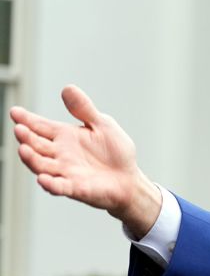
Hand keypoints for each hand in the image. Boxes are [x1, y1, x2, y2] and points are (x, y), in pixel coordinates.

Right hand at [10, 85, 161, 236]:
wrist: (129, 179)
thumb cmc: (115, 152)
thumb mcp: (102, 125)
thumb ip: (84, 109)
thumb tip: (68, 88)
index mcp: (65, 136)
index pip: (40, 126)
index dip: (26, 119)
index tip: (15, 112)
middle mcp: (60, 154)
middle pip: (36, 145)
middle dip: (26, 138)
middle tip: (19, 129)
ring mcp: (65, 171)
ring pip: (42, 165)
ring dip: (32, 159)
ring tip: (24, 149)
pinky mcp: (75, 188)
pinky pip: (59, 186)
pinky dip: (50, 184)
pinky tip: (43, 179)